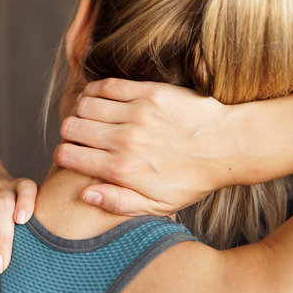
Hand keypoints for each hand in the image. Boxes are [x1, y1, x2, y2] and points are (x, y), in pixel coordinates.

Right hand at [54, 78, 233, 215]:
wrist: (229, 146)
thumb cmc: (192, 179)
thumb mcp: (158, 206)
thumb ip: (117, 203)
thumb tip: (84, 195)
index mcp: (122, 171)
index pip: (68, 156)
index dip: (63, 155)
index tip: (71, 154)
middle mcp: (125, 142)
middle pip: (71, 128)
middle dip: (69, 132)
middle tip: (80, 135)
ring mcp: (136, 115)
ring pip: (84, 105)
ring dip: (81, 111)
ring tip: (90, 117)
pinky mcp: (148, 93)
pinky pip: (105, 86)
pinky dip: (95, 91)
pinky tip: (99, 98)